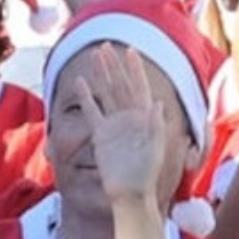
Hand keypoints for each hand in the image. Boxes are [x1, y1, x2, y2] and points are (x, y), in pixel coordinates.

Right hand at [76, 46, 166, 203]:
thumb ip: (155, 126)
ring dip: (102, 74)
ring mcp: (115, 124)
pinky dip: (86, 97)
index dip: (135, 69)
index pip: (140, 87)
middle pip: (121, 85)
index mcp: (145, 117)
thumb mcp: (155, 147)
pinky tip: (81, 82)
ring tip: (95, 56)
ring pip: (107, 93)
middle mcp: (130, 116)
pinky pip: (92, 111)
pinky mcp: (101, 134)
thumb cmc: (147, 172)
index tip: (131, 50)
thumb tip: (157, 104)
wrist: (131, 192)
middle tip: (106, 45)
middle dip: (114, 65)